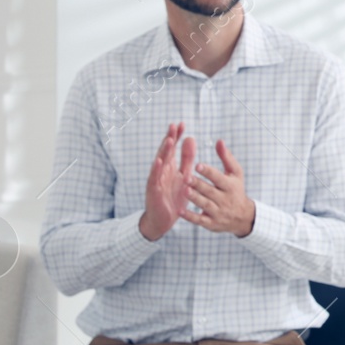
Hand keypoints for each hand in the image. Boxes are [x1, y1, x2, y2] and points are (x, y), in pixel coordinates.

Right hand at [140, 124, 194, 240]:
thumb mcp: (184, 175)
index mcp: (169, 167)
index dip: (176, 136)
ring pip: (159, 163)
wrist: (163, 220)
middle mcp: (161, 171)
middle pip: (165, 152)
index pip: (172, 148)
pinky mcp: (153, 191)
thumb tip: (190, 138)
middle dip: (169, 138)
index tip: (182, 124)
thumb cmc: (173, 197)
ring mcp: (156, 181)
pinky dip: (156, 169)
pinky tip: (159, 161)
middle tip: (174, 125)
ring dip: (163, 151)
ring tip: (169, 140)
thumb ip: (187, 158)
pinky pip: (154, 179)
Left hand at [186, 140, 255, 237]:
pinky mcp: (211, 223)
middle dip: (198, 185)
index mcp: (230, 186)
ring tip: (184, 191)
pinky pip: (200, 220)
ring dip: (194, 199)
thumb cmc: (236, 190)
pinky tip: (180, 211)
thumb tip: (219, 140)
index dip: (208, 172)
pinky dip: (190, 216)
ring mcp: (218, 212)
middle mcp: (225, 199)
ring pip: (205, 205)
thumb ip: (226, 157)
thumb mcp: (235, 173)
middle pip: (210, 191)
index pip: (218, 178)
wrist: (242, 217)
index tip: (198, 165)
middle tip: (186, 177)